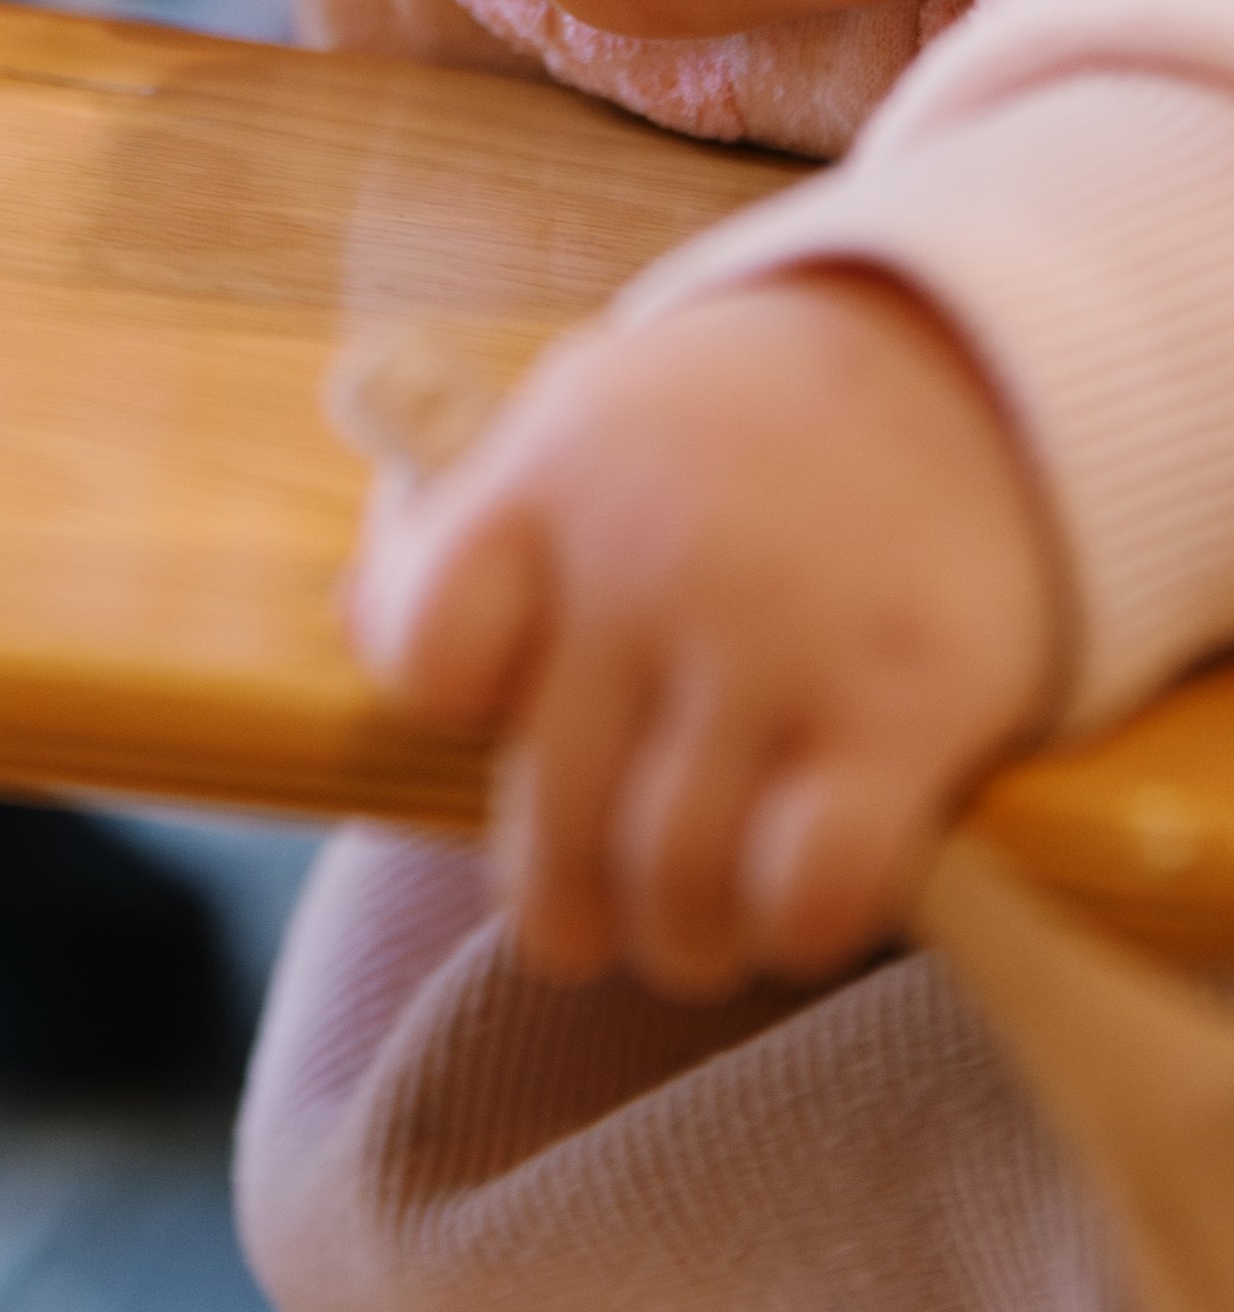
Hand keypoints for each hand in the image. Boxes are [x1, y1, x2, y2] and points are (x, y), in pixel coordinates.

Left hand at [347, 273, 1066, 995]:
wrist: (958, 371)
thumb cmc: (724, 429)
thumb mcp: (576, 421)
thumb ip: (461, 526)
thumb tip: (353, 628)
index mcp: (547, 488)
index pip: (426, 657)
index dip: (453, 722)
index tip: (506, 727)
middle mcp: (648, 564)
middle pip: (549, 820)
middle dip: (565, 906)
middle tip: (593, 919)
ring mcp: (777, 637)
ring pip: (673, 883)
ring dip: (681, 940)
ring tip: (696, 930)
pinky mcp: (906, 707)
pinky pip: (806, 888)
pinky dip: (792, 925)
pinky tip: (800, 900)